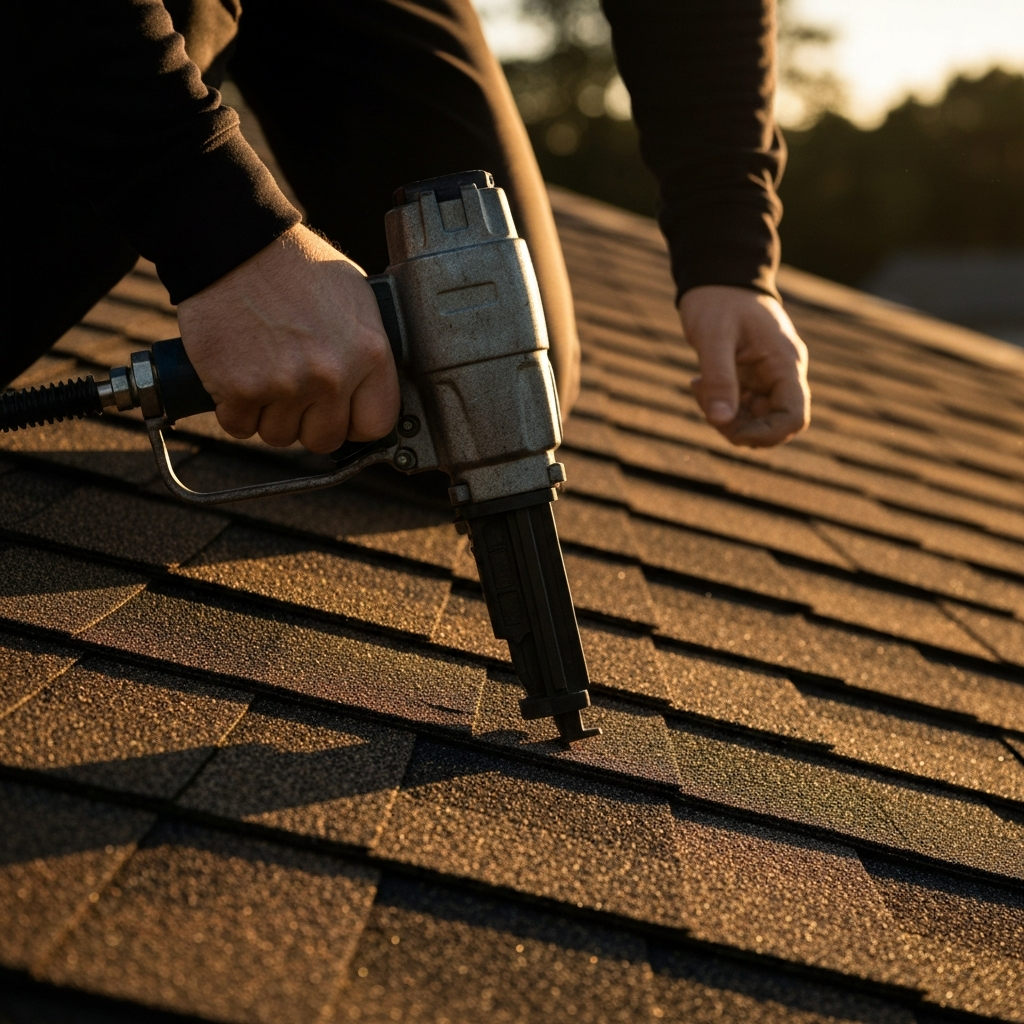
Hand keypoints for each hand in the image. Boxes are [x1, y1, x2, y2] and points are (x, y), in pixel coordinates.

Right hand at [176, 224, 399, 453]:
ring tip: (265, 374)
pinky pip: (240, 427)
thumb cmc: (295, 265)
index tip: (342, 413)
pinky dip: (235, 410)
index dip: (355, 422)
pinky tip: (238, 376)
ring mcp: (285, 385)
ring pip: (280, 436)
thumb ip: (366, 351)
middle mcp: (331, 375)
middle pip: (325, 439)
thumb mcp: (355, 300)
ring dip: (270, 415)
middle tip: (295, 391)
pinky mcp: (239, 389)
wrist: (235, 243)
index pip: (376, 424)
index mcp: (369, 353)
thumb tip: (369, 391)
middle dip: (308, 422)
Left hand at [678, 285, 809, 447]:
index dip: (767, 435)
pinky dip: (719, 404)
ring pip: (754, 419)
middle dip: (738, 427)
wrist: (717, 275)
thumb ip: (718, 379)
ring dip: (724, 415)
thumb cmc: (717, 300)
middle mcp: (783, 373)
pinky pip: (740, 406)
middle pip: (774, 424)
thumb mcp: (713, 337)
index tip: (730, 429)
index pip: (794, 417)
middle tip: (707, 404)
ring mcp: (768, 377)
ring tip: (699, 386)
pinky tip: (699, 383)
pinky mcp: (751, 378)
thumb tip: (720, 422)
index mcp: (785, 363)